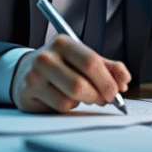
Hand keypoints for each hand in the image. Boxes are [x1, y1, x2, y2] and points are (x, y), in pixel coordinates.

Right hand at [9, 34, 130, 112]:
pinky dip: (68, 107)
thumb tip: (125, 80)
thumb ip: (107, 67)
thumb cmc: (61, 65)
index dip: (107, 81)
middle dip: (97, 96)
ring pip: (70, 99)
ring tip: (79, 95)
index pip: (91, 62)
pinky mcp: (28, 93)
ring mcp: (34, 76)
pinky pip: (59, 108)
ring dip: (82, 102)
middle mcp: (46, 57)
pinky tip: (63, 97)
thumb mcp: (83, 59)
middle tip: (103, 99)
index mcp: (64, 43)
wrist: (26, 70)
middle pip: (80, 85)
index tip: (115, 92)